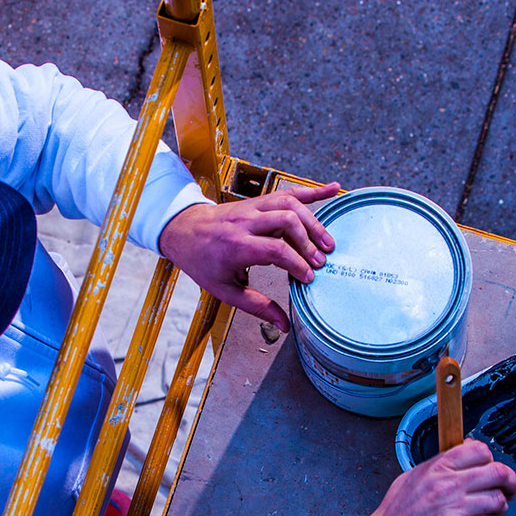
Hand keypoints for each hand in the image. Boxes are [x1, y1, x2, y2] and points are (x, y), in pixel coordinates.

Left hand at [158, 183, 338, 331]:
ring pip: (289, 204)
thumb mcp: (223, 289)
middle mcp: (245, 222)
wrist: (183, 230)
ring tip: (327, 242)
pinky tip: (332, 191)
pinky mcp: (258, 201)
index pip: (276, 250)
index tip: (308, 278)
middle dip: (308, 242)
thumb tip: (283, 324)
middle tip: (321, 262)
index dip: (297, 263)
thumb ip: (256, 305)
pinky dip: (312, 192)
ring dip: (313, 221)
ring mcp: (252, 208)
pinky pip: (287, 192)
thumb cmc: (201, 260)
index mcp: (236, 246)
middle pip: (286, 222)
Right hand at [339, 439, 515, 515]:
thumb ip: (439, 465)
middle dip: (510, 482)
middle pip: (498, 473)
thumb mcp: (411, 479)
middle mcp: (446, 486)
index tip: (491, 469)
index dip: (491, 460)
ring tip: (485, 514)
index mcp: (435, 470)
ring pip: (499, 502)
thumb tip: (465, 451)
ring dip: (498, 510)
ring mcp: (454, 510)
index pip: (479, 451)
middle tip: (507, 490)